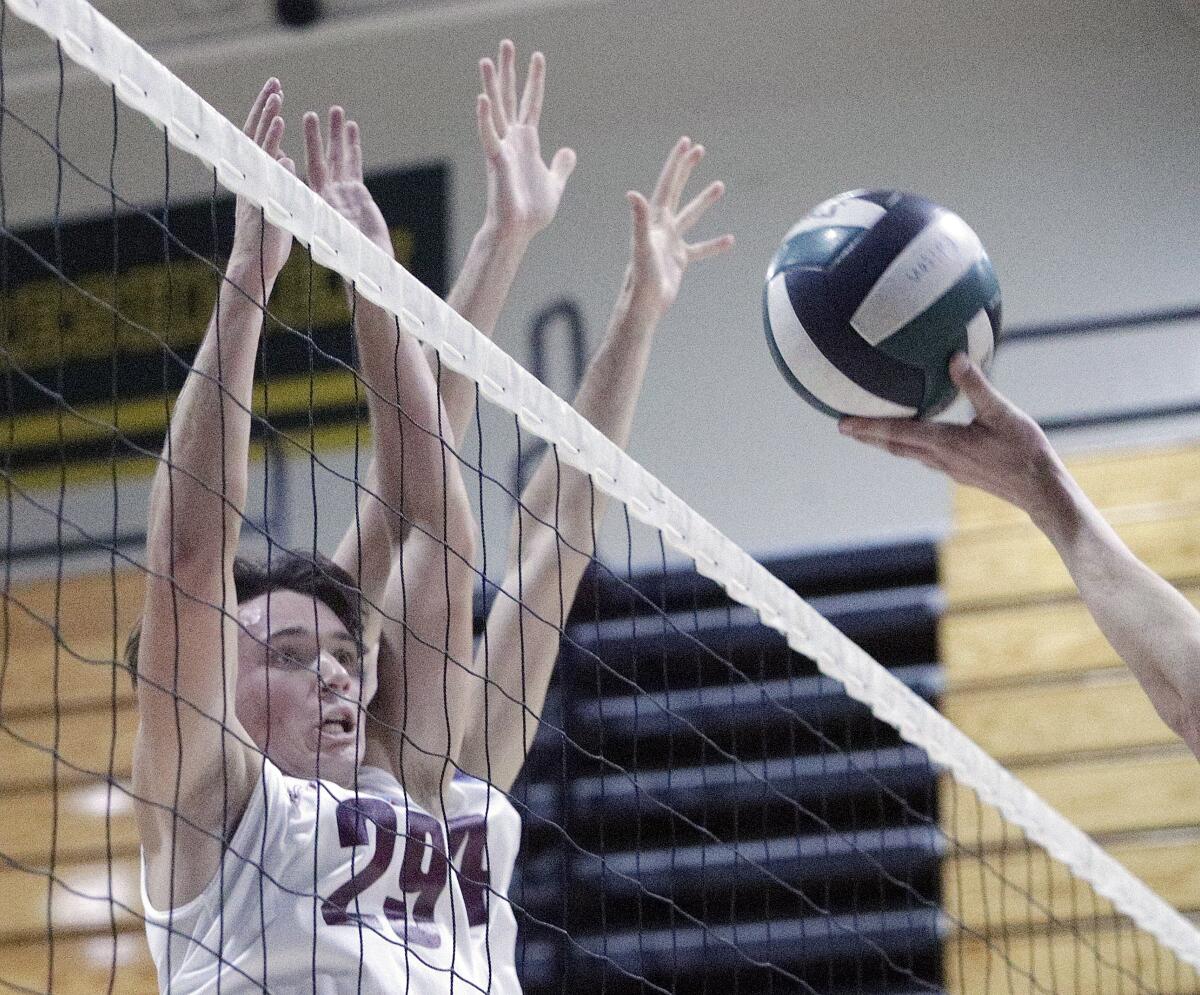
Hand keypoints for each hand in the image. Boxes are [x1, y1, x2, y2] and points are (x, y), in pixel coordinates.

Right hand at [230, 79, 295, 288]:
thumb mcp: (277, 205)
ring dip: (267, 117)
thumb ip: (281, 181)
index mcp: (256, 179)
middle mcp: (251, 177)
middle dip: (265, 107)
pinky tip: (279, 124)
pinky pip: (264, 160)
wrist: (254, 267)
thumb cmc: (266, 244)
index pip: (260, 139)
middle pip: (256, 133)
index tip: (276, 94)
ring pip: (258, 142)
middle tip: (275, 81)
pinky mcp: (257, 189)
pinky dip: (270, 141)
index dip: (267, 117)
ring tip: (277, 94)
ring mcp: (252, 183)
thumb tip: (287, 160)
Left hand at [303, 105, 391, 258]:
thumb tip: (317, 214)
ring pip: (339, 157)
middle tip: (312, 114)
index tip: (295, 140)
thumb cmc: (350, 261)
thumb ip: (326, 225)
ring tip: (336, 110)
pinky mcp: (357, 194)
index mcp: (318, 206)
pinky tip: (351, 128)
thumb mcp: (335, 243)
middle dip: (317, 137)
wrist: (368, 268)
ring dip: (336, 134)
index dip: (301, 159)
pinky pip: (352, 164)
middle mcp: (326, 195)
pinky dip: (352, 146)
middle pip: (321, 159)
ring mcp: (342, 192)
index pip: (307, 175)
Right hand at [477, 40, 575, 241]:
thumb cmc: (531, 211)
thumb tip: (569, 151)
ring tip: (486, 60)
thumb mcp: (554, 183)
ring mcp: (503, 148)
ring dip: (491, 84)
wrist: (518, 231)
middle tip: (506, 44)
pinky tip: (481, 98)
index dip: (535, 80)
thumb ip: (561, 165)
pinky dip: (484, 118)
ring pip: (495, 109)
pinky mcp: (496, 161)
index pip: (532, 103)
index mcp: (527, 142)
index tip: (538, 56)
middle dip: (509, 71)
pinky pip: (488, 135)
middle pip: (510, 97)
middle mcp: (512, 140)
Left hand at [622, 136, 734, 319]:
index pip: (667, 184)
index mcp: (655, 221)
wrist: (643, 306)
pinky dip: (714, 244)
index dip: (676, 163)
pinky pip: (700, 249)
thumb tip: (632, 193)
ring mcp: (671, 244)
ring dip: (704, 201)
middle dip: (687, 170)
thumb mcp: (642, 246)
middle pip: (676, 191)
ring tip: (720, 185)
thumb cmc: (641, 279)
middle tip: (700, 149)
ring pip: (690, 216)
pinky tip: (730, 240)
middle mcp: (662, 228)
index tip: (686, 142)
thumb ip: (639, 219)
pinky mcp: (678, 261)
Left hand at [839, 354, 1067, 519]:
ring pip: (907, 453)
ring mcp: (948, 468)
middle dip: (867, 436)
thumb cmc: (1025, 452)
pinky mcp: (959, 472)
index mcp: (945, 444)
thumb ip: (976, 386)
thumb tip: (955, 357)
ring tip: (869, 432)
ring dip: (885, 442)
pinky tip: (914, 438)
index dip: (868, 427)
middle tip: (843, 427)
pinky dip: (909, 445)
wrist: (1041, 491)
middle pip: (894, 446)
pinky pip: (924, 456)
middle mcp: (940, 459)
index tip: (843, 423)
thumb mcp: (1002, 413)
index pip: (897, 433)